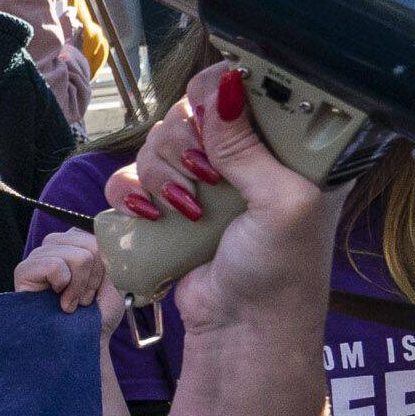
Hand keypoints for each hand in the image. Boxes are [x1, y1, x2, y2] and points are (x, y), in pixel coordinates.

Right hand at [13, 229, 128, 336]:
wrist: (84, 343)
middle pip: (88, 244)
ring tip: (72, 302)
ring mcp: (38, 257)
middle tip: (84, 299)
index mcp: (76, 244)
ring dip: (79, 286)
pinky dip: (63, 285)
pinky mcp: (24, 271)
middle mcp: (56, 246)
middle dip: (94, 278)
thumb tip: (106, 237)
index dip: (104, 265)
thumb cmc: (98, 315)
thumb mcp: (115, 278)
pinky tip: (58, 301)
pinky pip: (54, 264)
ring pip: (75, 256)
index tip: (99, 288)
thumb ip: (111, 252)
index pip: (96, 235)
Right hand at [106, 63, 337, 334]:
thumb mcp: (282, 203)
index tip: (215, 119)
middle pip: (190, 110)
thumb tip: (223, 84)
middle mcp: (243, 158)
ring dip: (162, 175)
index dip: (223, 95)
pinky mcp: (167, 207)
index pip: (247, 88)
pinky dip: (132, 193)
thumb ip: (248, 145)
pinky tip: (153, 216)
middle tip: (207, 179)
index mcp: (286, 148)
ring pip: (156, 141)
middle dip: (188, 145)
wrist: (242, 331)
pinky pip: (128, 177)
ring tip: (187, 212)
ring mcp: (202, 182)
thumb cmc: (282, 274)